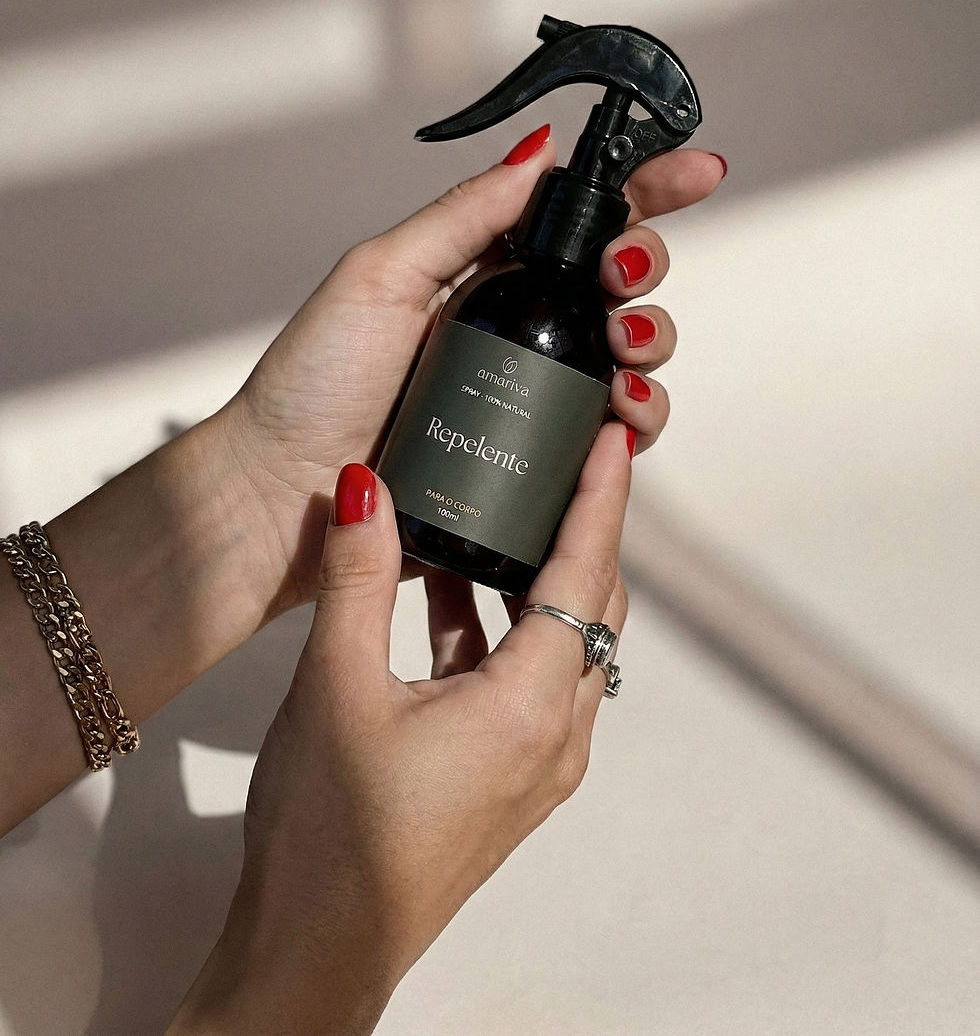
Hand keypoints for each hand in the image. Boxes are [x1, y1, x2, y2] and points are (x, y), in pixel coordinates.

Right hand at [169, 423, 631, 1035]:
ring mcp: (537, 766)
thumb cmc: (328, 835)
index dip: (602, 496)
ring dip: (534, 579)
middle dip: (583, 529)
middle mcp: (554, 737)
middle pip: (592, 607)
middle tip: (561, 462)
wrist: (315, 953)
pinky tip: (448, 595)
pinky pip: (526, 682)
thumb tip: (369, 485)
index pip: (586, 572)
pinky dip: (501, 629)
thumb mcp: (335, 685)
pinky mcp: (507, 780)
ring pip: (561, 645)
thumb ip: (358, 576)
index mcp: (530, 707)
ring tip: (497, 513)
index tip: (612, 438)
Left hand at [222, 126, 724, 614]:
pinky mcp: (533, 457)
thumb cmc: (312, 382)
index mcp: (480, 270)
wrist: (284, 492)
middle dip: (645, 271)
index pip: (575, 218)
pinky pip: (610, 435)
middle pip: (617, 284)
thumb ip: (463, 216)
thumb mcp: (381, 276)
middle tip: (622, 281)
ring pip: (627, 358)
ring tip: (624, 355)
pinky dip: (636, 420)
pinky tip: (620, 418)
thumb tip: (539, 150)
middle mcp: (513, 326)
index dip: (643, 192)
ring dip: (650, 345)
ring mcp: (528, 392)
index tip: (697, 171)